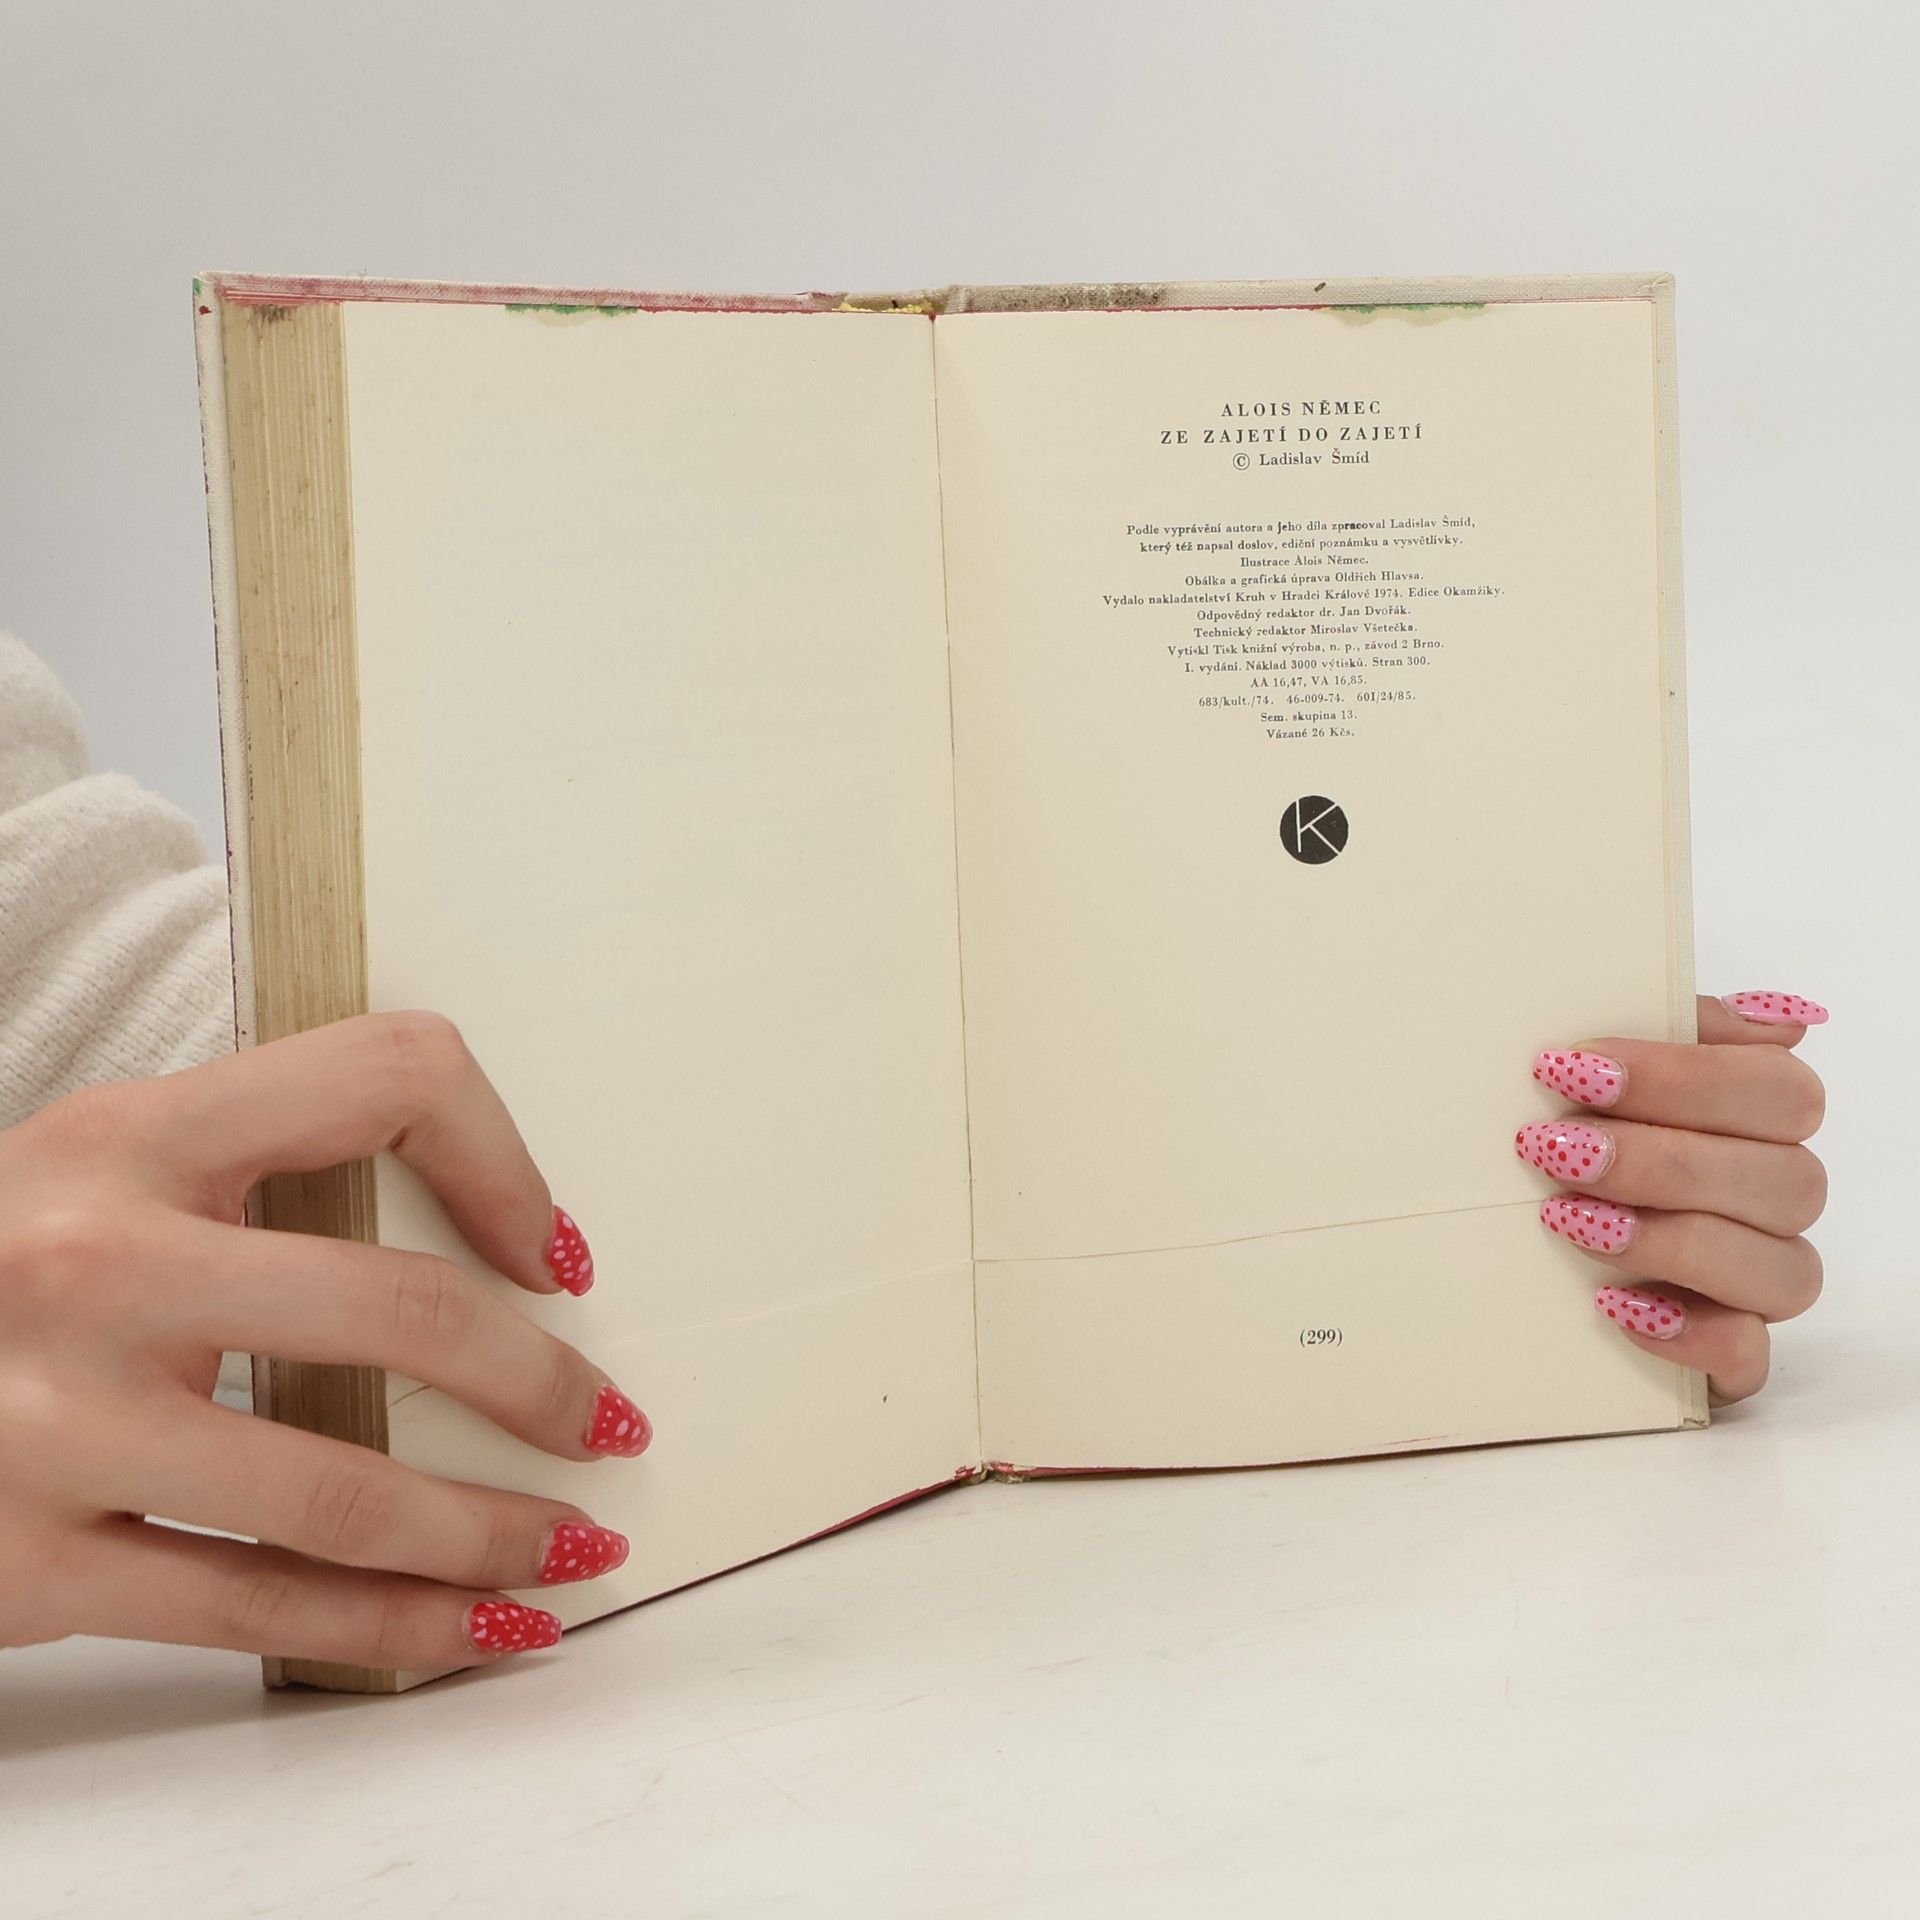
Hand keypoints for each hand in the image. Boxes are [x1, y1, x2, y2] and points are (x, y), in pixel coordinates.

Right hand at [0, 1013, 650, 1668]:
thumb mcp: (97, 1175)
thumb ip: (255, 1181)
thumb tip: (489, 1251)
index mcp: (130, 1133)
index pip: (385, 1075)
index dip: (504, 1160)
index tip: (563, 1256)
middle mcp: (91, 1265)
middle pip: (395, 1314)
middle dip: (541, 1387)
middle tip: (613, 1428)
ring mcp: (51, 1423)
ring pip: (343, 1494)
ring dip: (494, 1532)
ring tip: (575, 1546)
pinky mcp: (23, 1564)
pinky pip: (257, 1610)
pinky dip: (393, 1633)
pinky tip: (477, 1631)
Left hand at [1517, 991, 1828, 1403]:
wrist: (1504, 1245)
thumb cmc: (1570, 1130)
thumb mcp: (1596, 1070)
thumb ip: (1665, 1027)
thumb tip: (1775, 1016)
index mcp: (1758, 1118)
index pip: (1780, 1090)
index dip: (1682, 1077)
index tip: (1570, 1068)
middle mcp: (1773, 1198)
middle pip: (1788, 1179)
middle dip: (1663, 1161)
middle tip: (1556, 1149)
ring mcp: (1757, 1281)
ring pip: (1783, 1270)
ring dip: (1671, 1240)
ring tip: (1570, 1220)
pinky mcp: (1728, 1353)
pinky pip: (1748, 1357)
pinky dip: (1689, 1334)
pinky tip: (1616, 1306)